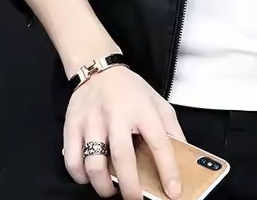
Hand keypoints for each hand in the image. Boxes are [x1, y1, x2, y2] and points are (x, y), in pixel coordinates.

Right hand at [63, 66, 185, 199]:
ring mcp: (92, 120)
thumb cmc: (131, 91)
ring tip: (110, 190)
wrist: (98, 68)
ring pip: (94, 162)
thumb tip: (184, 157)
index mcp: (143, 109)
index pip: (159, 143)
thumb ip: (171, 128)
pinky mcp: (72, 125)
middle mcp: (117, 115)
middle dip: (130, 187)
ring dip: (102, 185)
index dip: (168, 170)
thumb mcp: (157, 102)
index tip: (173, 192)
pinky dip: (80, 176)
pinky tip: (89, 178)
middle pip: (123, 157)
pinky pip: (72, 160)